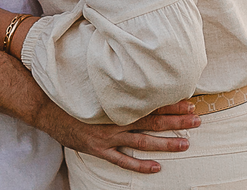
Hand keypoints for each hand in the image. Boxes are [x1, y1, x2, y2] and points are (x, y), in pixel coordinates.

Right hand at [45, 100, 200, 173]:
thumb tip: (141, 78)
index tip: (189, 102)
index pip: (150, 101)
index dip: (170, 103)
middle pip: (152, 120)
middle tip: (197, 120)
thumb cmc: (77, 95)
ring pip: (142, 141)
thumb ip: (118, 87)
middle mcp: (116, 119)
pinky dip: (140, 165)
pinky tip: (157, 167)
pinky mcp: (99, 149)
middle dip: (176, 120)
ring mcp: (108, 136)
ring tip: (185, 143)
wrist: (49, 109)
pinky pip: (123, 160)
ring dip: (165, 143)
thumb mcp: (99, 87)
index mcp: (118, 102)